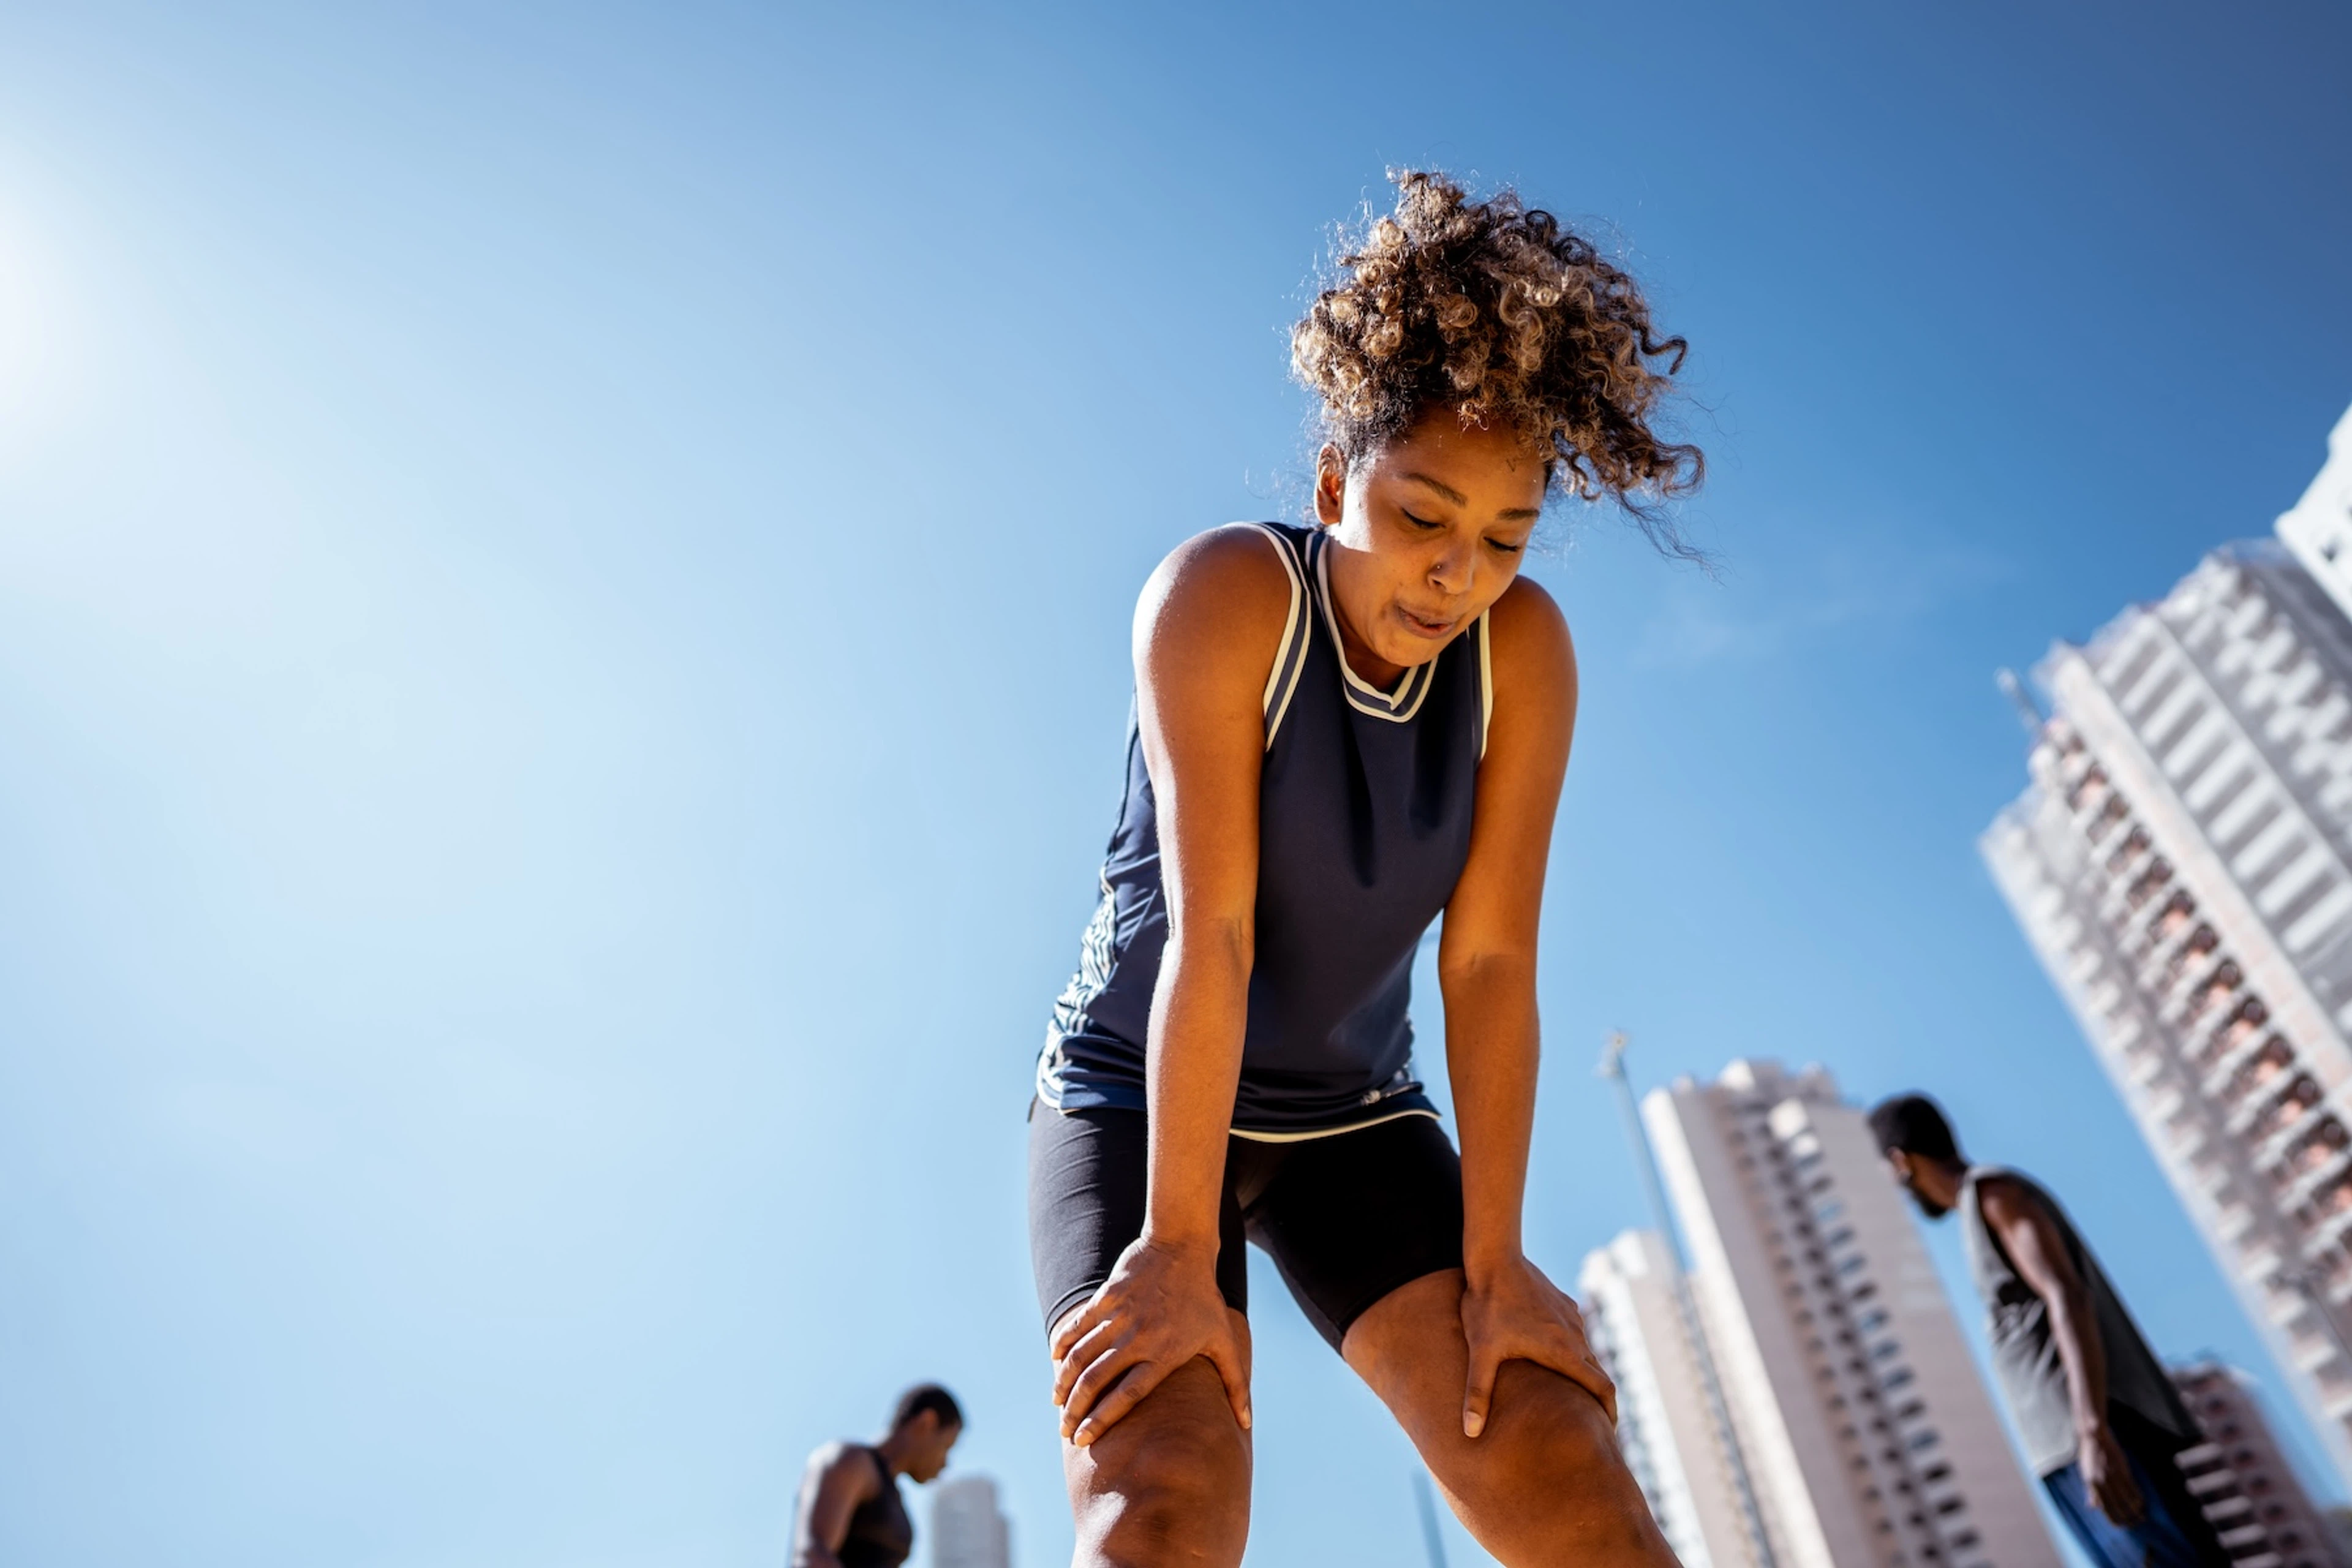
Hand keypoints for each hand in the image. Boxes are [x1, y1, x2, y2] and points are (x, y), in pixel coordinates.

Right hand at [1051, 1236, 1251, 1445]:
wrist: (1183, 1247)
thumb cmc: (1205, 1299)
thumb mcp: (1225, 1341)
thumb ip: (1235, 1385)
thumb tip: (1246, 1423)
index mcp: (1164, 1354)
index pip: (1126, 1396)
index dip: (1102, 1420)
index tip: (1085, 1441)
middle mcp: (1138, 1338)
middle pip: (1096, 1381)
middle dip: (1075, 1410)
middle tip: (1065, 1430)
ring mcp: (1119, 1316)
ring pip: (1081, 1355)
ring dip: (1064, 1382)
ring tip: (1057, 1402)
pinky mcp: (1107, 1296)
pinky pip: (1078, 1324)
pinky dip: (1063, 1342)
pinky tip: (1056, 1359)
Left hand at [1459, 1253, 1615, 1438]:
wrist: (1495, 1258)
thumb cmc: (1487, 1307)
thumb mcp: (1480, 1353)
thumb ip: (1478, 1393)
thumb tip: (1471, 1432)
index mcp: (1564, 1352)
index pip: (1603, 1389)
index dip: (1610, 1413)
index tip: (1608, 1432)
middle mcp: (1575, 1335)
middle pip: (1599, 1374)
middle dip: (1598, 1400)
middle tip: (1590, 1424)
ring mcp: (1571, 1317)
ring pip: (1587, 1353)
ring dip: (1585, 1374)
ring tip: (1572, 1396)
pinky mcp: (1563, 1304)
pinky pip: (1576, 1333)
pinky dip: (1574, 1352)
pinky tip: (1555, 1359)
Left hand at [2079, 1423, 2145, 1526]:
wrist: (2094, 1437)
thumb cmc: (2089, 1456)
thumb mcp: (2086, 1474)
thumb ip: (2091, 1492)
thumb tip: (2092, 1508)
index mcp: (2092, 1485)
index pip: (2105, 1508)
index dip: (2114, 1519)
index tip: (2122, 1526)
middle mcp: (2102, 1482)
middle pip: (2118, 1506)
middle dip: (2128, 1517)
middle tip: (2135, 1523)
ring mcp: (2113, 1476)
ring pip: (2127, 1499)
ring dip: (2136, 1510)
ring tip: (2141, 1516)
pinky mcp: (2122, 1469)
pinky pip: (2132, 1487)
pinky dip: (2138, 1497)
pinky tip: (2142, 1503)